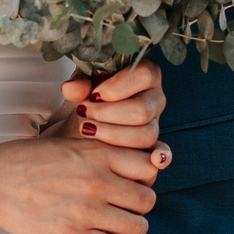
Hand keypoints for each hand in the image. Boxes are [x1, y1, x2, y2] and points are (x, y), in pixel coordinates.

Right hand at [0, 135, 161, 233]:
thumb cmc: (28, 161)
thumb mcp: (68, 144)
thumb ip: (99, 154)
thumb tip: (132, 165)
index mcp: (97, 153)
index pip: (147, 167)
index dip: (146, 177)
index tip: (135, 183)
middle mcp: (97, 180)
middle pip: (146, 199)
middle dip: (141, 205)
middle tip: (127, 208)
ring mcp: (86, 210)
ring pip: (137, 225)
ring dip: (136, 228)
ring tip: (124, 227)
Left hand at [58, 59, 169, 175]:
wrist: (87, 119)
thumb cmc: (89, 95)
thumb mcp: (83, 83)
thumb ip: (79, 84)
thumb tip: (70, 88)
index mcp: (147, 73)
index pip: (143, 76)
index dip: (116, 88)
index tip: (92, 95)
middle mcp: (156, 97)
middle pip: (142, 110)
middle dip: (108, 115)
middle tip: (84, 113)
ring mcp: (156, 122)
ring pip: (146, 134)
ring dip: (113, 135)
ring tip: (88, 129)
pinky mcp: (153, 145)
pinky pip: (163, 153)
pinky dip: (160, 157)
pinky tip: (152, 160)